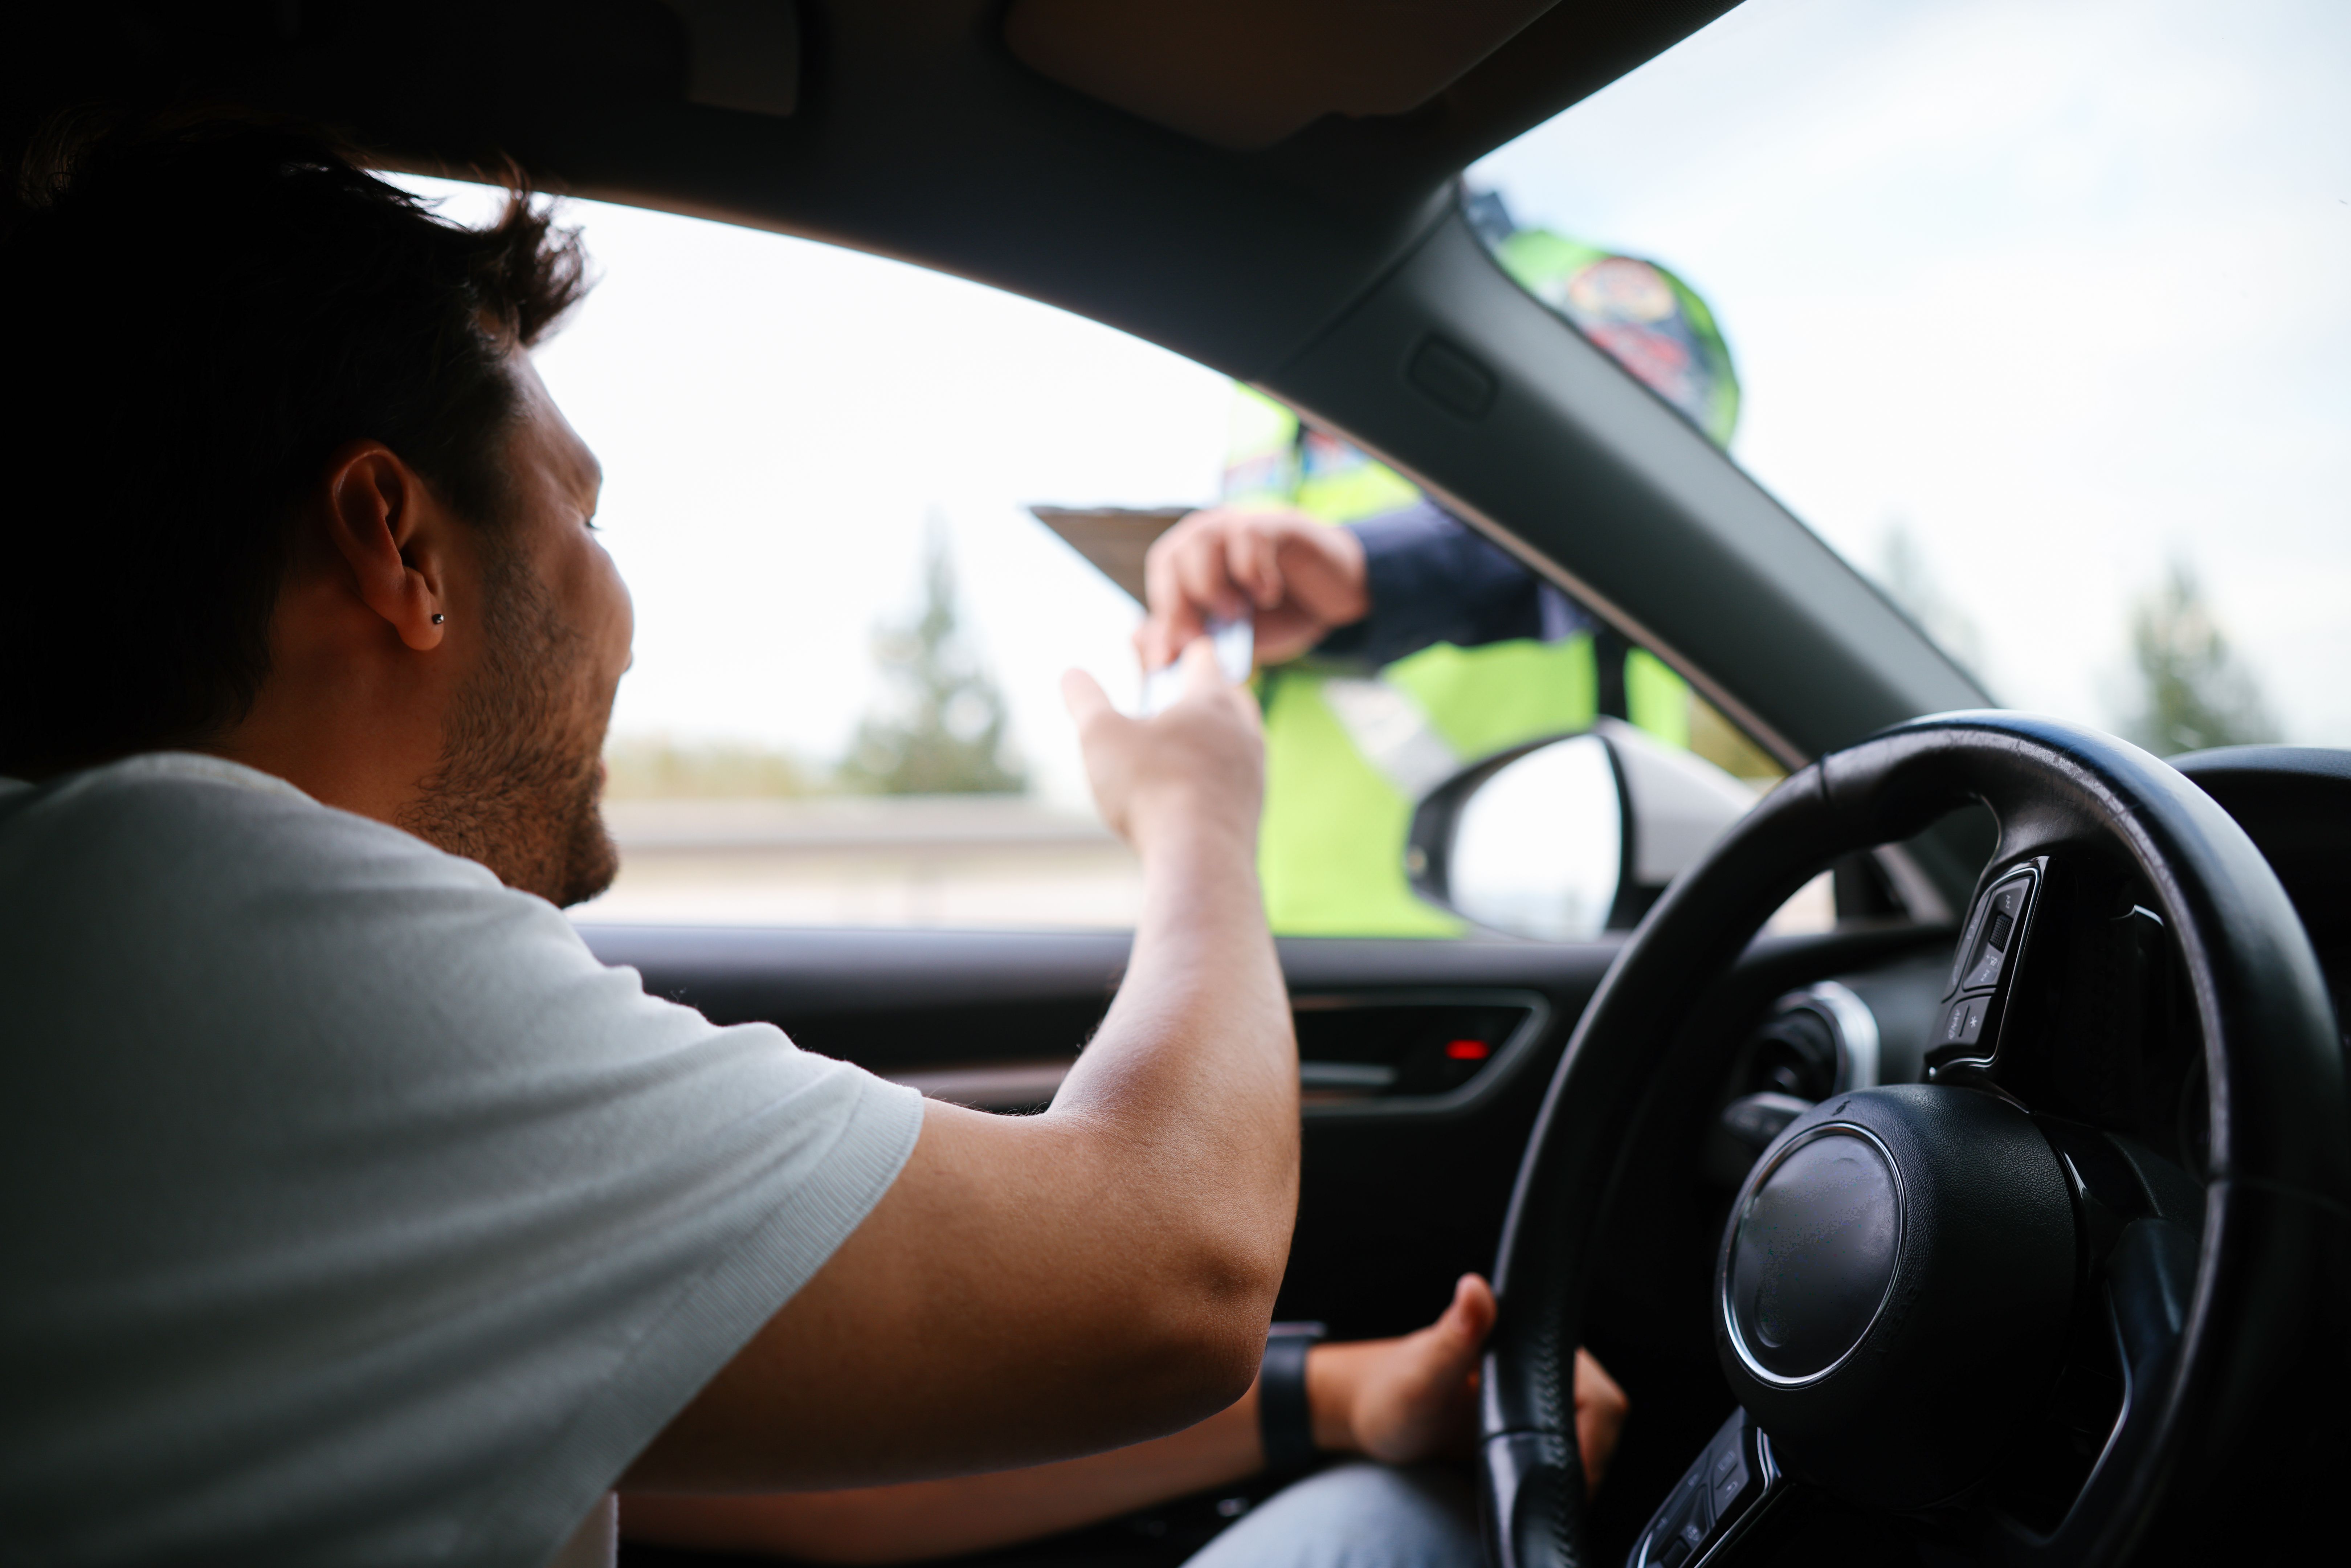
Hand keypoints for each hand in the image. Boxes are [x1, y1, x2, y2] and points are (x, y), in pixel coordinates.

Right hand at [1061, 639, 1263, 859]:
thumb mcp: (1100, 735)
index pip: (1203, 659)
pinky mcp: (1253, 811)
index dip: (1182, 653)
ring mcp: (1253, 773)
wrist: (1200, 859)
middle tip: (1183, 696)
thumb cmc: (1149, 788)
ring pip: (1241, 739)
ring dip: (1217, 735)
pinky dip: (1218, 775)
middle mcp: (1242, 731)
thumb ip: (1085, 699)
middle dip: (1208, 692)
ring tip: (1190, 743)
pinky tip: (1196, 789)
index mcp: (1210, 701)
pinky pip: (1238, 780)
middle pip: (1232, 696)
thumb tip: (1071, 674)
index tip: (1169, 654)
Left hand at [1135, 507, 1369, 669]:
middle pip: (1171, 555)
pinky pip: (1250, 535)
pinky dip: (1253, 570)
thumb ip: (1192, 641)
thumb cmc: (1275, 616)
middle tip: (1201, 640)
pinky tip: (1268, 595)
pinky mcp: (1278, 524)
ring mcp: (1241, 524)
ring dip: (1210, 583)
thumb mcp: (1230, 638)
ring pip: (1202, 539)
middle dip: (1179, 603)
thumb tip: (1148, 651)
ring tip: (1234, 615)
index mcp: (1190, 559)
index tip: (1172, 655)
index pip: (1161, 576)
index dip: (1162, 614)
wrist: (1331, 599)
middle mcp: (1209, 534)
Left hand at [1305, 1274, 1629, 1493]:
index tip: (1571, 1475)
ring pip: (1591, 1440)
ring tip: (1542, 1491)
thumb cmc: (1392, 1390)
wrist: (1372, 1417)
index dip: (1594, 1441)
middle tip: (1553, 1491)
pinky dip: (1561, 1474)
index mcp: (1528, 1345)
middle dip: (1588, 1461)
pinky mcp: (1529, 1427)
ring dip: (1575, 1470)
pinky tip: (1536, 1487)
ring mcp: (1538, 1399)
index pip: (1598, 1395)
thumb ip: (1453, 1336)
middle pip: (1603, 1421)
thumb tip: (1475, 1290)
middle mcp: (1541, 1368)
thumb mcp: (1421, 1372)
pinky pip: (1567, 1453)